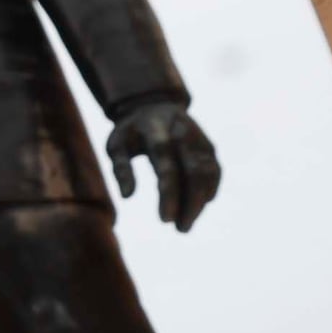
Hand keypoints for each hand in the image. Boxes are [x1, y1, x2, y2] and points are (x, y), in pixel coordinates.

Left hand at [105, 101, 221, 230]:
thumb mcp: (116, 145)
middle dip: (190, 203)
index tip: (165, 220)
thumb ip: (120, 168)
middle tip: (180, 229)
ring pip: (209, 173)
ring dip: (201, 201)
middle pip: (194, 171)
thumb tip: (127, 197)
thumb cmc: (131, 131)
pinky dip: (210, 190)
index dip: (169, 195)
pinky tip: (199, 207)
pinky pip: (215, 170)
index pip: (167, 166)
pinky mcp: (208, 145)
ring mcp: (199, 138)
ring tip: (186, 224)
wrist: (153, 104)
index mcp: (157, 130)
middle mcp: (182, 132)